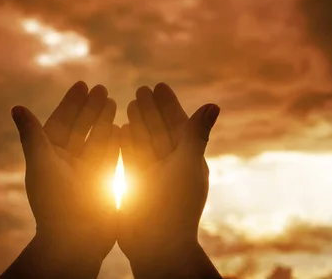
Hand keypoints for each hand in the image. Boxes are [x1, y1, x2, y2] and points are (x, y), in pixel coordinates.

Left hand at [1, 82, 118, 277]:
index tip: (82, 85)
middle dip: (91, 108)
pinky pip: (110, 156)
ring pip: (97, 139)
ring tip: (113, 101)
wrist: (76, 239)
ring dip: (104, 120)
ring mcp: (86, 171)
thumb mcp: (42, 164)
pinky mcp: (103, 181)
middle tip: (102, 89)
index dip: (71, 103)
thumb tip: (16, 107)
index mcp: (49, 156)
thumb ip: (33, 135)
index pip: (61, 122)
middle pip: (80, 128)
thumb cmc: (55, 202)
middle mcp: (67, 162)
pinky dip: (116, 140)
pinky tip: (124, 126)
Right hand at [118, 83, 220, 277]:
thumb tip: (213, 104)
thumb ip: (196, 134)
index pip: (178, 125)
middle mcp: (171, 165)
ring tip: (127, 103)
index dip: (169, 105)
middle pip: (159, 130)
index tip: (160, 86)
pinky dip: (125, 142)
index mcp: (188, 160)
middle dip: (151, 110)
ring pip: (143, 141)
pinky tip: (117, 128)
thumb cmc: (176, 206)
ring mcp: (152, 175)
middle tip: (141, 89)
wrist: (156, 245)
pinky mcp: (135, 184)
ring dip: (137, 122)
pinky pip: (130, 157)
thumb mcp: (188, 165)